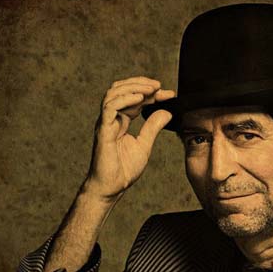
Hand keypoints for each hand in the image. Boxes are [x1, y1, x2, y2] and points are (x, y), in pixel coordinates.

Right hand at [83, 76, 174, 201]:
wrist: (111, 187)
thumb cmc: (123, 169)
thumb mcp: (144, 144)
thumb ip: (153, 126)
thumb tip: (166, 111)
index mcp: (121, 120)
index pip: (134, 98)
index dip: (151, 93)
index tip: (169, 94)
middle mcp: (111, 118)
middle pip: (121, 89)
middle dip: (141, 84)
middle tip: (160, 86)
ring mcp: (105, 122)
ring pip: (113, 93)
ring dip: (134, 87)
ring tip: (151, 89)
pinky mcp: (103, 130)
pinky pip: (110, 108)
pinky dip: (124, 99)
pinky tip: (139, 98)